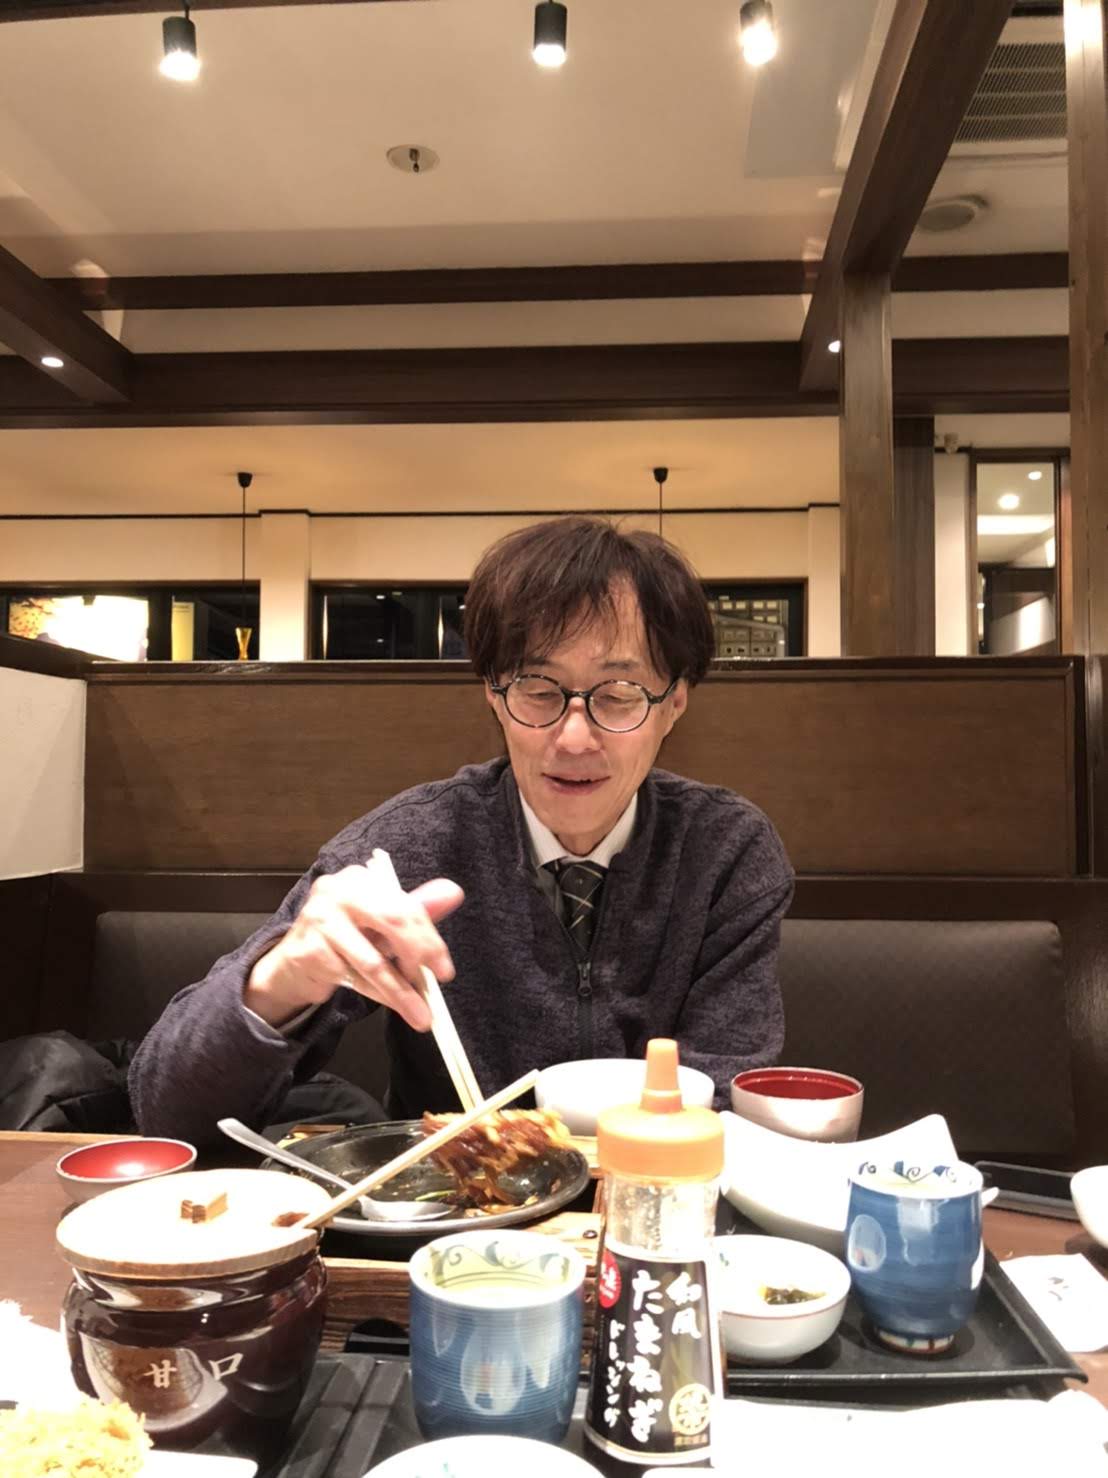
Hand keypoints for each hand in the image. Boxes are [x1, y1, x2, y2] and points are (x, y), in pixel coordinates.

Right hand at [243, 867, 464, 1030]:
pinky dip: (377, 996)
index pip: (404, 905)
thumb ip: (415, 909)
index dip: (429, 937)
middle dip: (419, 956)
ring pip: (372, 961)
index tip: (444, 970)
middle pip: (392, 921)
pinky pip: (354, 980)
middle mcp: (337, 891)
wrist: (295, 963)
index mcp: (360, 879)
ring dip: (400, 992)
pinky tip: (390, 1004)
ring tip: (421, 1016)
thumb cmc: (345, 938)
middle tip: (435, 988)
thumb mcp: (382, 923)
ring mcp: (319, 919)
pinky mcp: (308, 950)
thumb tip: (453, 893)